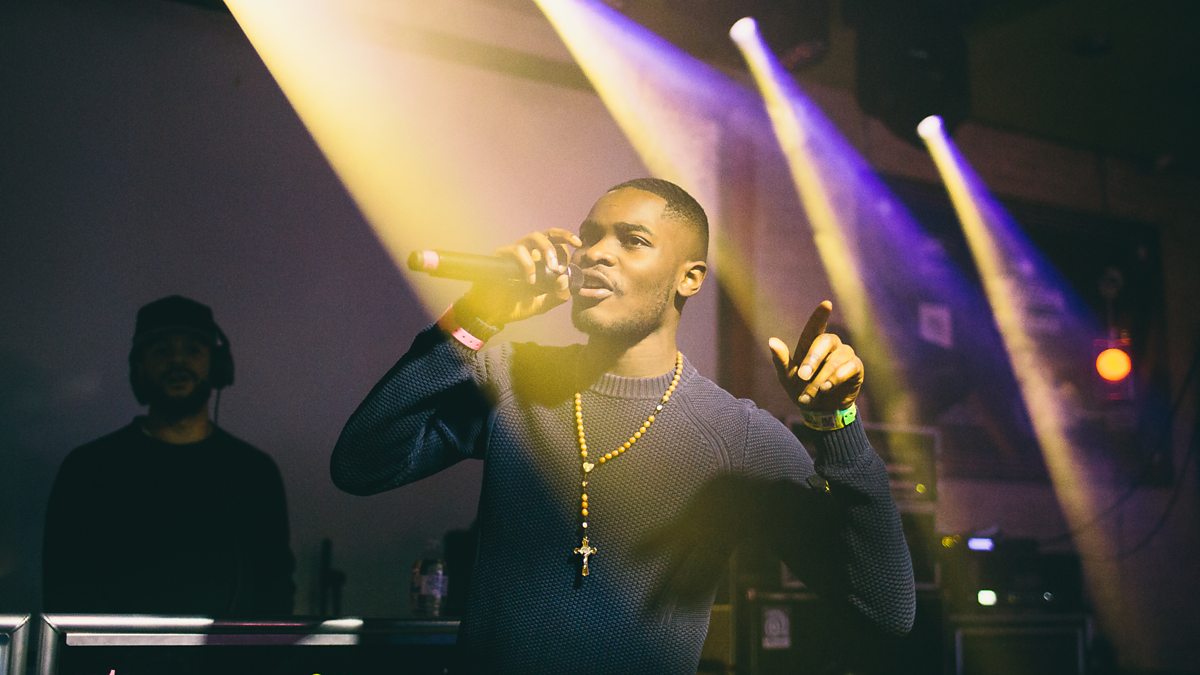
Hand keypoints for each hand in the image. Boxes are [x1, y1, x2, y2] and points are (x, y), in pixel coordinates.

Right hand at [456, 228, 581, 326]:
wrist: (492, 314)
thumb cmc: (516, 305)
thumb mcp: (543, 303)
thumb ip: (557, 295)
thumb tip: (566, 279)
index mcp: (540, 259)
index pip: (557, 241)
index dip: (567, 240)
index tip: (579, 245)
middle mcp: (529, 251)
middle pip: (547, 233)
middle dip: (562, 237)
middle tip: (567, 258)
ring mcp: (514, 251)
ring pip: (533, 237)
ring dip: (547, 249)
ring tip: (552, 267)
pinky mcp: (501, 255)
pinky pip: (517, 250)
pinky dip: (528, 264)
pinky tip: (530, 280)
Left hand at [768, 301, 862, 411]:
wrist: (819, 412)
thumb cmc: (801, 390)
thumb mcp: (787, 377)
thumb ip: (780, 360)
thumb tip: (772, 341)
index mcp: (812, 344)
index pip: (815, 326)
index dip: (820, 315)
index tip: (826, 304)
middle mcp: (831, 345)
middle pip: (825, 341)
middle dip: (812, 359)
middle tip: (802, 376)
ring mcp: (845, 355)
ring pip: (835, 360)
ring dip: (821, 378)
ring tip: (811, 394)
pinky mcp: (856, 367)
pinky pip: (849, 367)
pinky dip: (836, 379)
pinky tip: (828, 388)